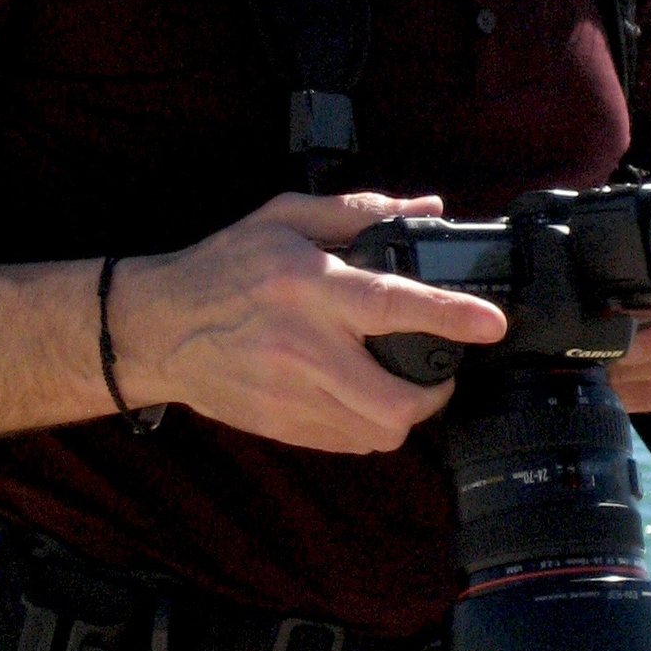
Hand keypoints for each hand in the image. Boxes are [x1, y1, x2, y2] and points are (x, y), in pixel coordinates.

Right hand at [112, 191, 506, 453]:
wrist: (158, 329)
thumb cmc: (225, 265)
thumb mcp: (285, 218)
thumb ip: (359, 211)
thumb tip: (428, 208)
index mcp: (309, 287)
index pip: (390, 305)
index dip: (448, 317)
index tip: (492, 324)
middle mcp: (304, 347)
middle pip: (394, 401)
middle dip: (435, 393)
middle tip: (439, 369)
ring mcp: (292, 396)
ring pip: (378, 432)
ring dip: (405, 412)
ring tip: (400, 381)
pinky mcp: (283, 427)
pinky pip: (350, 443)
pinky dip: (369, 424)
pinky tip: (359, 394)